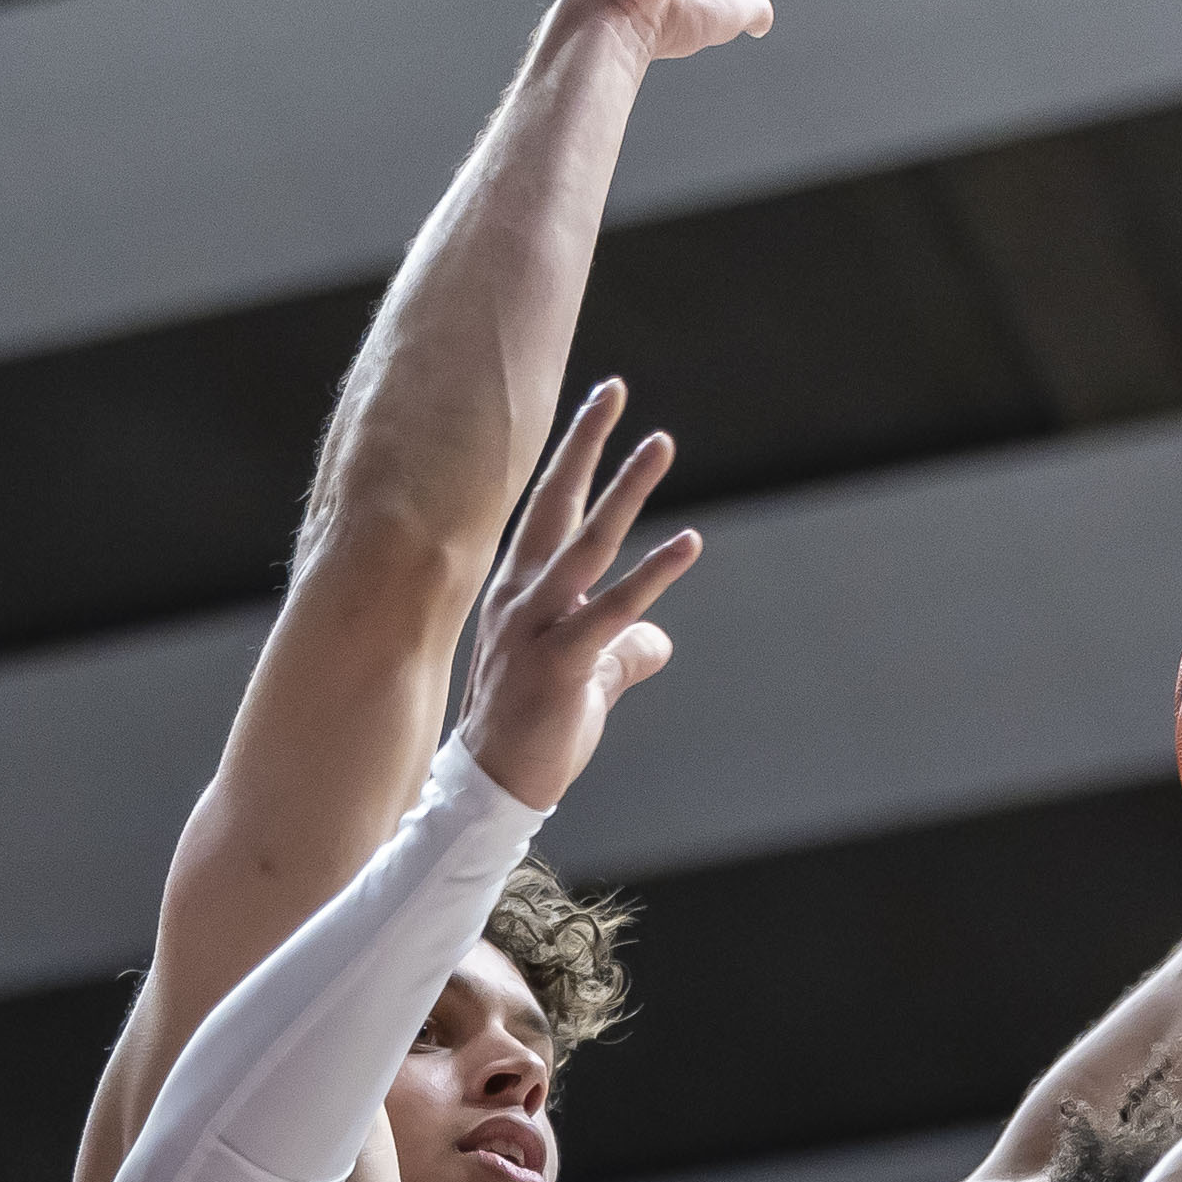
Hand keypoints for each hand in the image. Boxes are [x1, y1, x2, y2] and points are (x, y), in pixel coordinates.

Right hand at [458, 379, 703, 810]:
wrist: (493, 791)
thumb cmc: (532, 733)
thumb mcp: (582, 679)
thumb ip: (621, 651)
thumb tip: (656, 640)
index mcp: (518, 594)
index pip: (544, 512)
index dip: (570, 458)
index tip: (594, 409)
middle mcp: (521, 599)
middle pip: (555, 505)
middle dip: (583, 444)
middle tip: (612, 389)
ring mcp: (538, 628)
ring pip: (587, 544)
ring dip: (624, 490)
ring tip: (659, 443)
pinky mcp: (563, 663)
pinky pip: (614, 610)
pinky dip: (654, 574)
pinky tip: (689, 542)